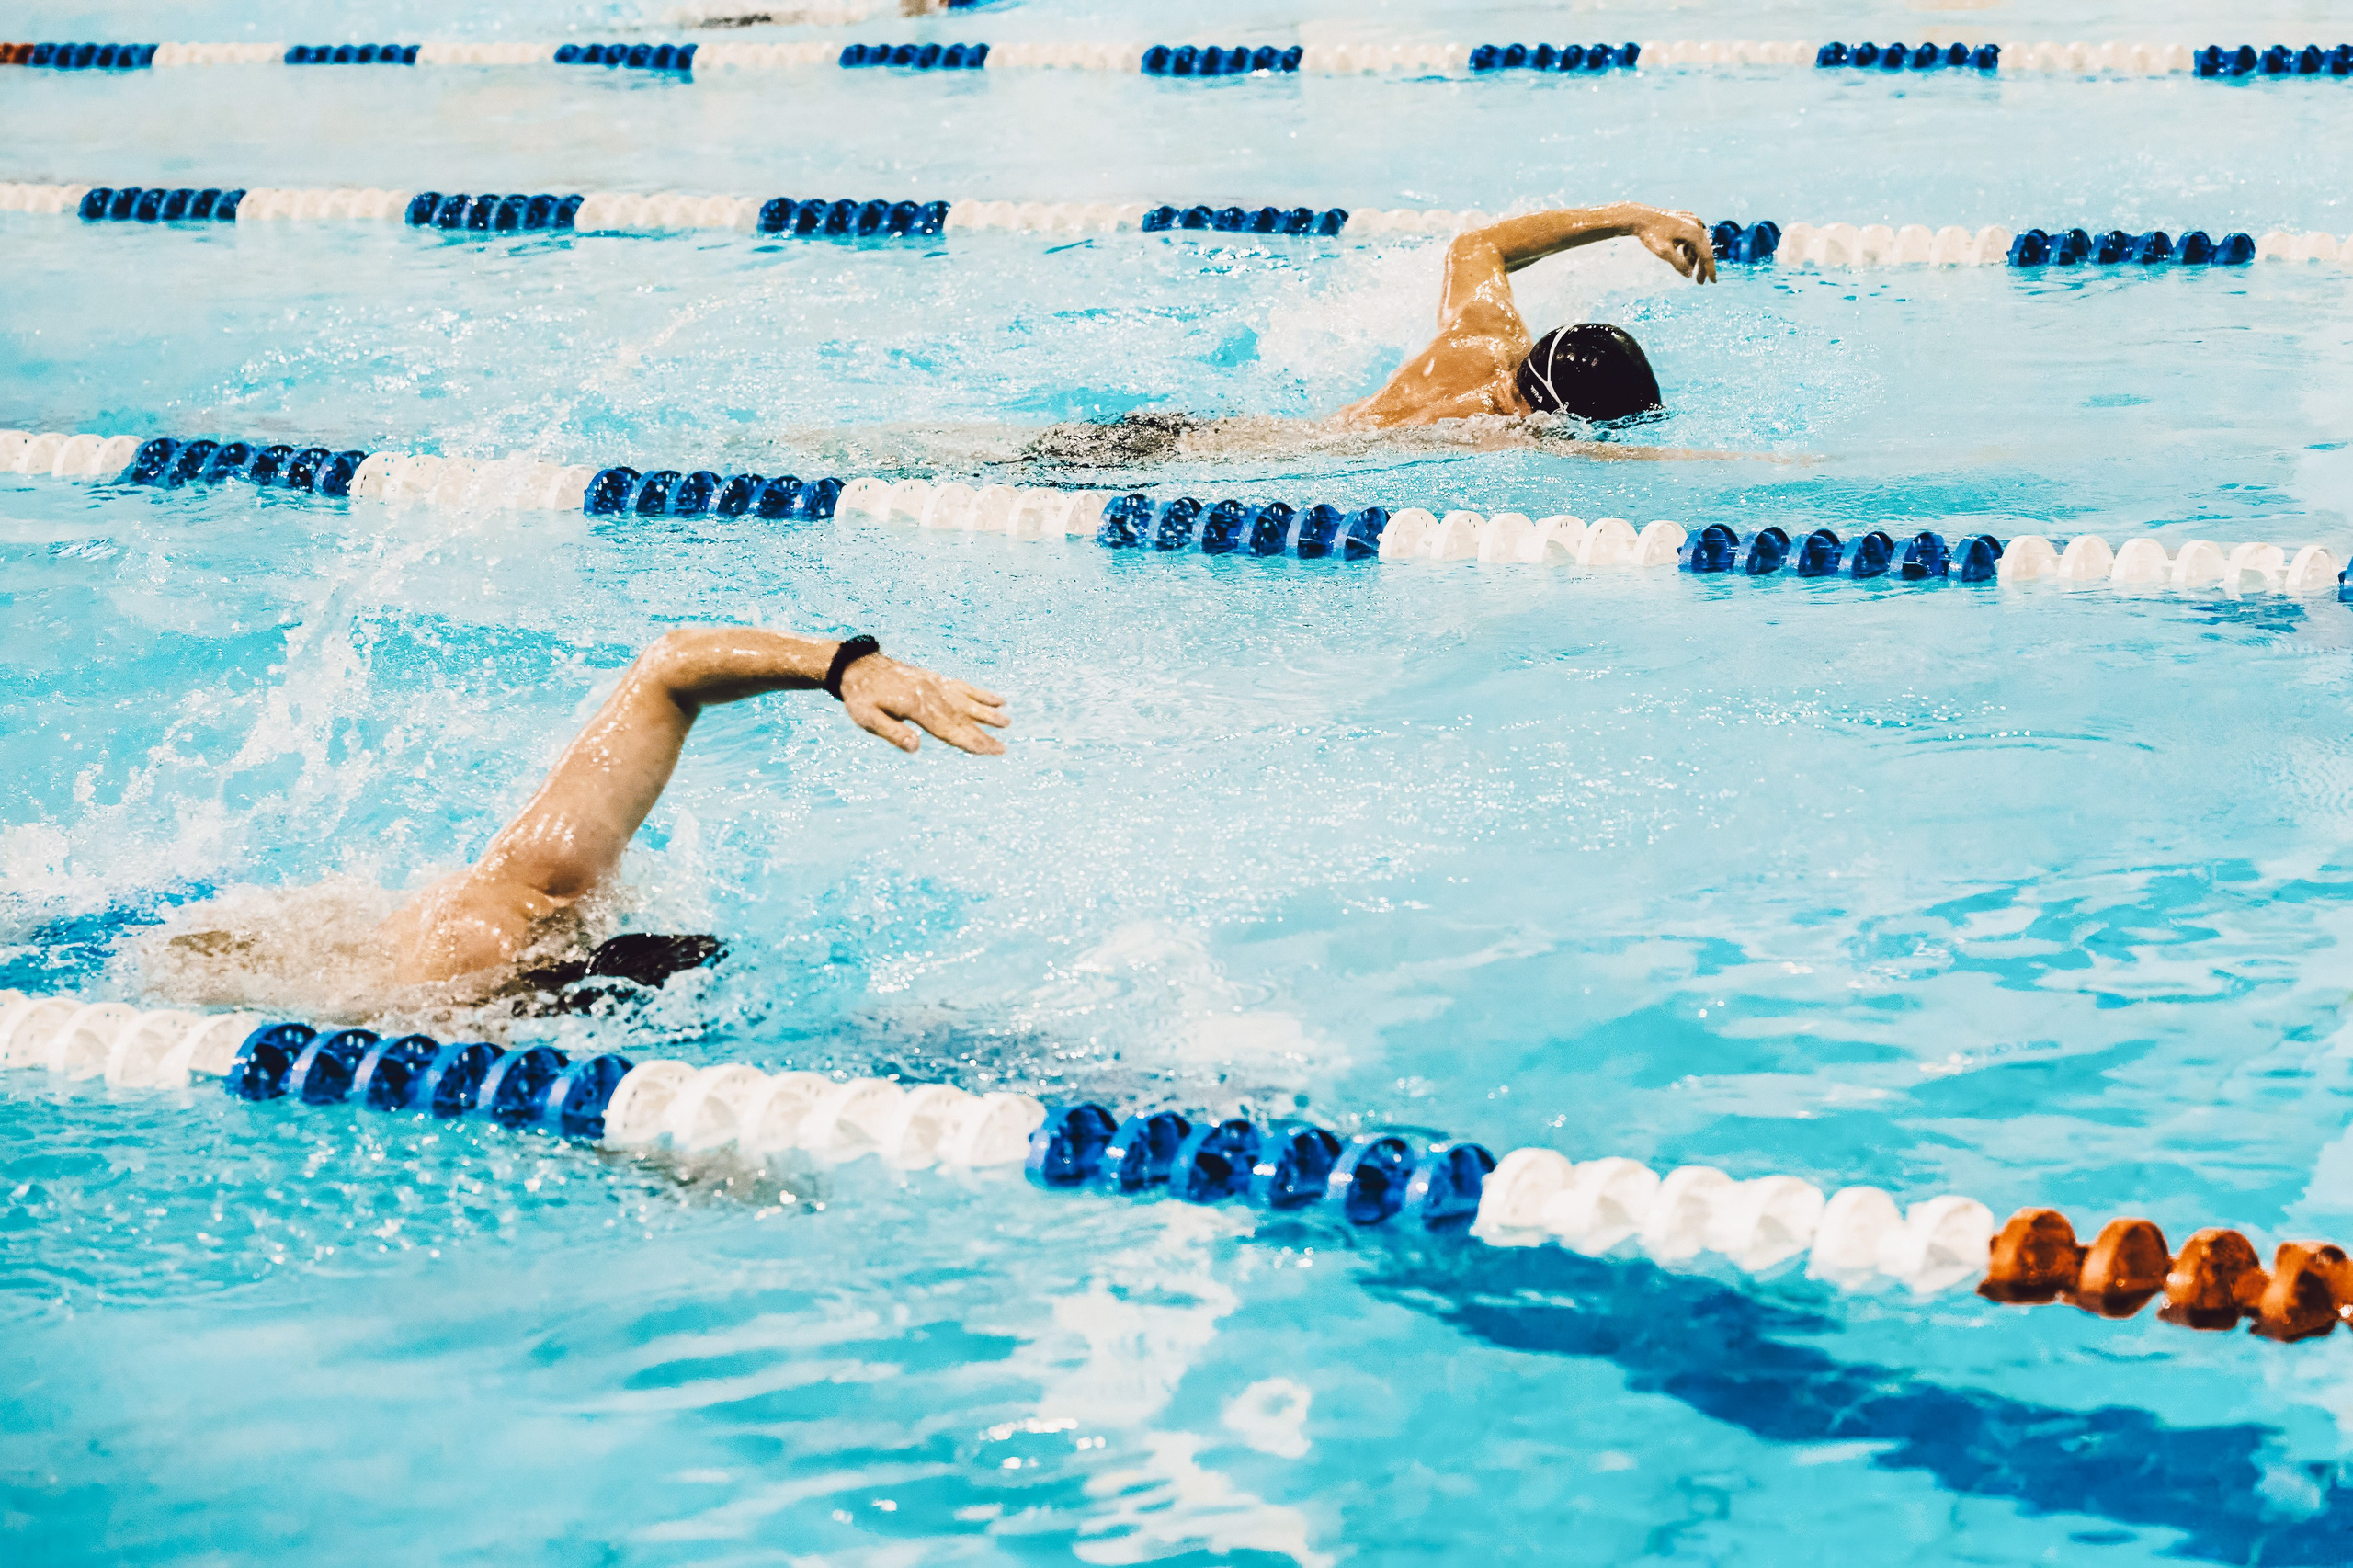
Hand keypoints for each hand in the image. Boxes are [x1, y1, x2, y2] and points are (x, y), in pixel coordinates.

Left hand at [840, 655, 1008, 755]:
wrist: (857, 666)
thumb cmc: (860, 696)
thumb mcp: (867, 718)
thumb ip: (892, 732)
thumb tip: (916, 747)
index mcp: (915, 705)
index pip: (947, 729)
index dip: (969, 742)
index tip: (988, 751)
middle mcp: (930, 693)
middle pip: (961, 718)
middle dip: (983, 735)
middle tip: (1002, 749)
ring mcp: (935, 684)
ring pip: (966, 701)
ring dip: (987, 713)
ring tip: (1007, 722)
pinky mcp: (935, 679)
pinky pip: (962, 686)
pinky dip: (979, 693)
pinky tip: (996, 699)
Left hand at [1629, 206, 1715, 283]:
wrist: (1640, 217)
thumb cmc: (1651, 234)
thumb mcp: (1664, 253)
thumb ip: (1678, 264)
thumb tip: (1689, 275)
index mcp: (1694, 232)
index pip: (1707, 255)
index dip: (1710, 270)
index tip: (1713, 282)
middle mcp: (1696, 224)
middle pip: (1704, 249)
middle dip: (1702, 267)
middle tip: (1699, 282)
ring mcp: (1691, 220)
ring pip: (1697, 243)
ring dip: (1694, 258)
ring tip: (1689, 270)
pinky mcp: (1685, 218)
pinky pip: (1692, 236)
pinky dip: (1689, 248)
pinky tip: (1684, 256)